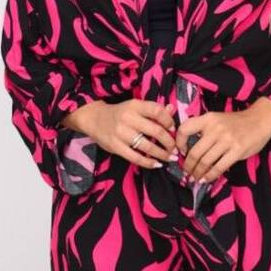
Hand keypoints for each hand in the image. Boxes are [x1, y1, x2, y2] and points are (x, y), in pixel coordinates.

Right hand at [63, 98, 178, 168]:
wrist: (94, 119)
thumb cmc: (120, 113)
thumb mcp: (135, 107)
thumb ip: (153, 109)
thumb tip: (172, 109)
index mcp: (135, 105)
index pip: (157, 111)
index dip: (169, 121)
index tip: (173, 129)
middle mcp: (128, 118)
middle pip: (156, 131)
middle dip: (169, 142)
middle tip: (175, 148)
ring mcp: (121, 133)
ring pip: (148, 146)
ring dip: (162, 154)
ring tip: (170, 158)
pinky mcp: (116, 147)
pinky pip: (136, 158)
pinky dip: (149, 163)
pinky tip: (157, 164)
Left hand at [176, 97, 270, 182]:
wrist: (260, 119)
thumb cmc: (236, 122)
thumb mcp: (217, 119)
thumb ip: (204, 130)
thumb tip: (188, 150)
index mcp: (208, 119)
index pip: (185, 129)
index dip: (179, 143)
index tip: (181, 152)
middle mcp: (215, 129)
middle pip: (194, 152)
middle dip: (188, 166)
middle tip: (187, 172)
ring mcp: (227, 140)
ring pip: (205, 162)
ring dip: (198, 173)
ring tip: (195, 178)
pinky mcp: (237, 151)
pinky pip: (219, 167)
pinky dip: (210, 176)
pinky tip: (206, 179)